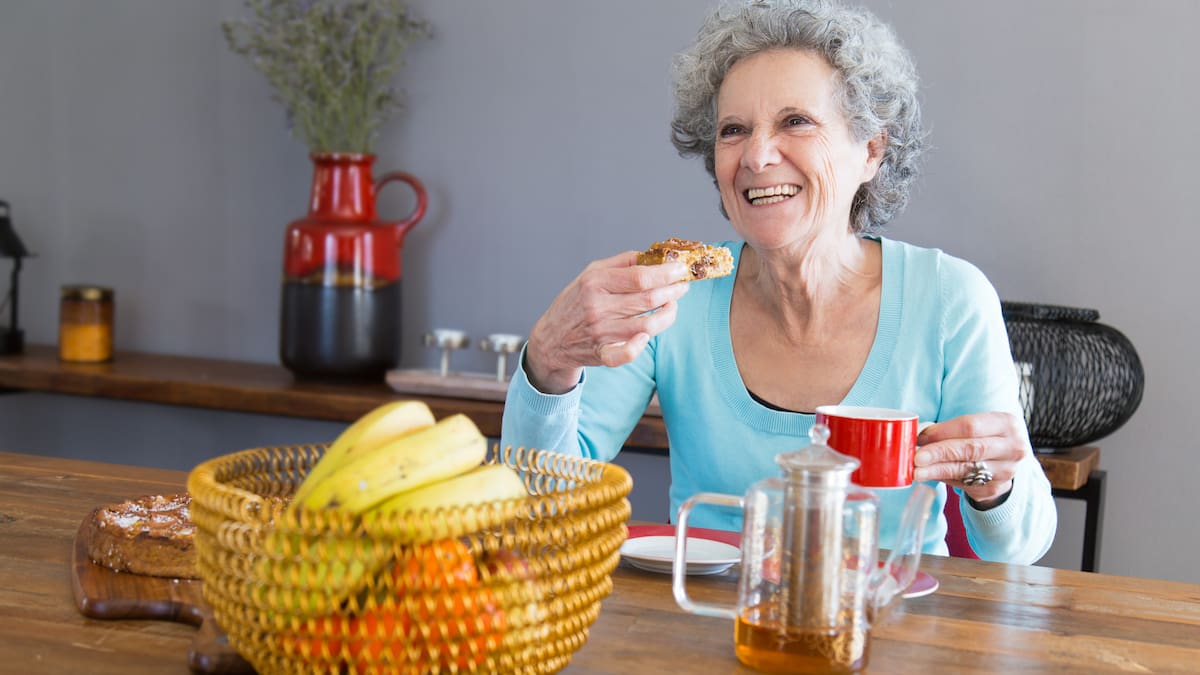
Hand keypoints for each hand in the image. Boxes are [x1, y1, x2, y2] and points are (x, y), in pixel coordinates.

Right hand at [524, 251, 689, 393]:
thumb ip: (623, 262)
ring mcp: (600, 332)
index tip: (681, 269)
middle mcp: (598, 306)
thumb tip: (655, 256)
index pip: (640, 276)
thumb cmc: (575, 302)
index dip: (667, 273)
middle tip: (682, 286)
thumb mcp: (591, 273)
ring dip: (668, 314)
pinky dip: (639, 347)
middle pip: (648, 299)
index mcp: (596, 282)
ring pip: (647, 324)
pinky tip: (647, 335)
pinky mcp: (601, 353)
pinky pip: (625, 355)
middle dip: (673, 291)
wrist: (551, 338)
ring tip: (672, 306)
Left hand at [913, 412, 1028, 507]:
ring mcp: (1006, 470)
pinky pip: (964, 483)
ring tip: (917, 470)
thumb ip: (950, 430)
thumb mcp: (976, 427)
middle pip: (969, 449)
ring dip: (936, 470)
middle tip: (916, 457)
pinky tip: (929, 475)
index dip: (943, 431)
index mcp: (1007, 423)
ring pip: (965, 469)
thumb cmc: (982, 438)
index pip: (970, 425)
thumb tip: (918, 435)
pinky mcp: (996, 488)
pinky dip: (943, 478)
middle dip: (939, 452)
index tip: (920, 436)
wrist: (1004, 462)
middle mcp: (1012, 447)